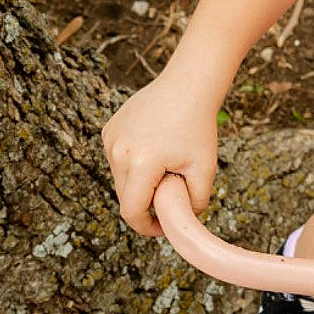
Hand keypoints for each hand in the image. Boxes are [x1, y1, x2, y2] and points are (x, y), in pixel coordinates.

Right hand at [102, 76, 218, 238]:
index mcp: (141, 163)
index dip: (147, 227)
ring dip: (139, 182)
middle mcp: (118, 151)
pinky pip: (118, 160)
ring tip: (165, 163)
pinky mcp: (108, 130)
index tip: (163, 227)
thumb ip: (194, 204)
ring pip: (120, 179)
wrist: (187, 87)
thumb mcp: (205, 169)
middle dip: (146, 203)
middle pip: (125, 196)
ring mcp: (110, 139)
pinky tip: (154, 148)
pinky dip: (133, 164)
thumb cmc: (199, 127)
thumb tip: (180, 222)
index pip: (132, 211)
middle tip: (172, 192)